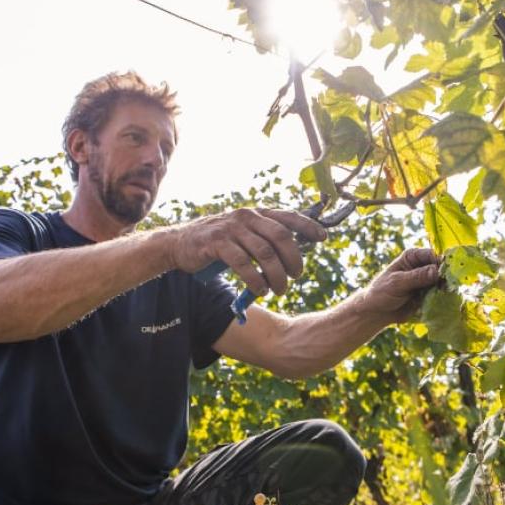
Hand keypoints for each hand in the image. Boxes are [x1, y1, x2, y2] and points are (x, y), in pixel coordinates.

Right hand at [169, 208, 325, 294]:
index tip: (323, 238)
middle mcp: (247, 217)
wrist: (181, 244)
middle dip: (293, 258)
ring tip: (279, 289)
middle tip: (296, 276)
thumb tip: (294, 255)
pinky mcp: (217, 243)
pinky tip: (260, 290)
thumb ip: (265, 240)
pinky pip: (243, 263)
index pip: (288, 216)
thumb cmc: (218, 243)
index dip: (308, 226)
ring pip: (264, 253)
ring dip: (276, 275)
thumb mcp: (244, 236)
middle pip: (281, 236)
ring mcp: (231, 229)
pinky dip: (255, 279)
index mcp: (257, 214)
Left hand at [360, 248, 440, 322]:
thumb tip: (436, 271)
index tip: (443, 276)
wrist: (377, 312)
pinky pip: (440, 294)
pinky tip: (442, 302)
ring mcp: (426, 281)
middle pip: (440, 268)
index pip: (432, 255)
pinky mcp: (428, 294)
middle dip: (445, 278)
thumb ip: (416, 277)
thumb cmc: (381, 292)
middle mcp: (421, 266)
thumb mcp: (397, 283)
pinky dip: (442, 298)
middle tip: (446, 288)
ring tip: (443, 296)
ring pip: (442, 282)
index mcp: (412, 257)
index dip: (440, 264)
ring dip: (445, 289)